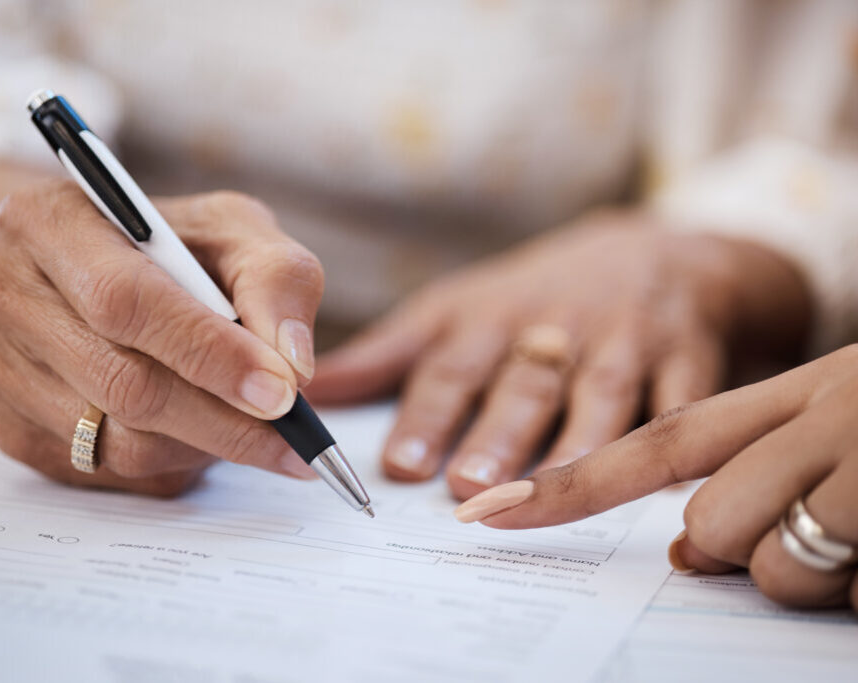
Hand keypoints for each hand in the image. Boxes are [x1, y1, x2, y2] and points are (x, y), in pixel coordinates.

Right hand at [0, 180, 324, 494]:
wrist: (99, 267)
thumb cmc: (174, 246)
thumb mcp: (236, 232)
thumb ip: (277, 280)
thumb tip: (292, 364)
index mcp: (49, 220)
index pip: (126, 300)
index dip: (209, 352)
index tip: (281, 391)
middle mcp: (4, 293)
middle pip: (121, 384)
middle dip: (223, 420)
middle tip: (293, 438)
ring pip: (120, 443)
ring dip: (204, 444)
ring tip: (250, 421)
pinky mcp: (11, 430)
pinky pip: (110, 474)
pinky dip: (174, 463)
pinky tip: (200, 430)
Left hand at [306, 210, 808, 499]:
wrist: (658, 253)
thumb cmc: (536, 297)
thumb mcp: (458, 310)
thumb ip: (388, 355)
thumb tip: (314, 392)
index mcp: (491, 317)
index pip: (452, 365)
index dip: (426, 414)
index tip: (398, 465)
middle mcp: (555, 327)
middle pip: (524, 383)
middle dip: (496, 433)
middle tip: (467, 487)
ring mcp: (627, 342)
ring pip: (601, 397)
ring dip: (574, 445)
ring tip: (549, 493)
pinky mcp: (689, 358)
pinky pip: (686, 401)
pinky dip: (679, 435)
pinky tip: (665, 487)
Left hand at [456, 346, 857, 611]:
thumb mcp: (836, 417)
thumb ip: (753, 465)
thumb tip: (685, 544)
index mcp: (792, 391)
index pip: (655, 442)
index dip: (568, 483)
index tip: (486, 511)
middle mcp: (825, 414)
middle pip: (710, 524)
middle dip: (740, 549)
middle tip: (810, 521)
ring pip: (777, 567)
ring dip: (817, 575)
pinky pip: (851, 591)